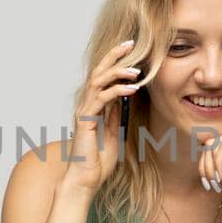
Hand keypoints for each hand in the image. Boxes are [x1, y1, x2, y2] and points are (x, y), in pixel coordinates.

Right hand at [58, 39, 140, 195]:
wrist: (86, 179)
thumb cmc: (98, 159)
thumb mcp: (114, 132)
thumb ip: (116, 114)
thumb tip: (125, 99)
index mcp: (94, 105)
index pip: (105, 76)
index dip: (116, 61)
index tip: (132, 49)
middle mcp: (87, 103)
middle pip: (99, 71)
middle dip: (115, 55)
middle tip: (131, 44)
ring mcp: (85, 110)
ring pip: (99, 81)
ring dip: (118, 72)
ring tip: (136, 69)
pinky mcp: (85, 119)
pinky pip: (102, 99)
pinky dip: (117, 91)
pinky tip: (132, 88)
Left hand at [199, 127, 221, 213]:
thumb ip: (214, 160)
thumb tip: (198, 147)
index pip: (211, 147)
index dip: (204, 166)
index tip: (209, 185)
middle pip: (210, 144)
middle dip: (207, 167)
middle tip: (213, 185)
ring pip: (214, 145)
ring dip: (214, 168)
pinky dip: (220, 164)